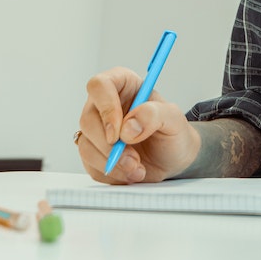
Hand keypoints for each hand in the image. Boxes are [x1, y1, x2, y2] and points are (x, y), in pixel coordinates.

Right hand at [76, 68, 197, 183]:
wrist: (173, 159)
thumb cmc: (173, 133)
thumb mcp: (174, 119)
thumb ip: (154, 114)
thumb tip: (128, 127)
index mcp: (122, 85)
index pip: (99, 85)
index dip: (105, 108)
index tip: (119, 132)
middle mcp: (104, 105)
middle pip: (87, 119)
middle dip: (110, 146)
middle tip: (132, 159)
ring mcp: (96, 130)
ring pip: (85, 145)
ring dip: (112, 163)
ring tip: (137, 168)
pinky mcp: (94, 153)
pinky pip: (90, 165)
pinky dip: (112, 173)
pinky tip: (130, 172)